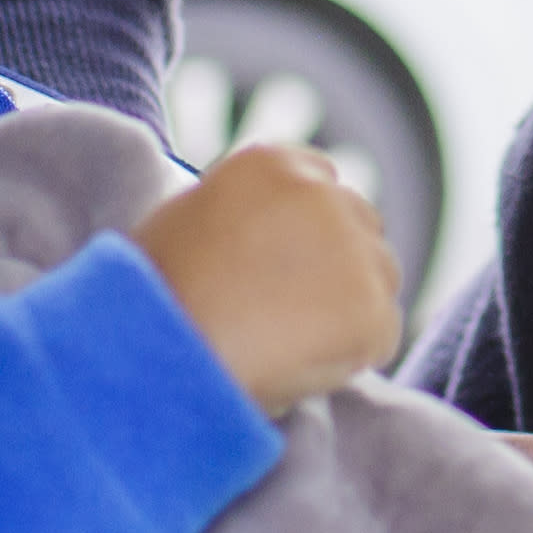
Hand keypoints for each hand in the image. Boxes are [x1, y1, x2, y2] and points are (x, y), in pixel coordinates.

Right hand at [131, 145, 400, 416]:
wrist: (152, 355)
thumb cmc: (151, 300)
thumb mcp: (187, 221)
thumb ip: (245, 211)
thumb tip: (274, 235)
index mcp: (271, 164)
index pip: (323, 184)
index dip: (307, 233)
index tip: (283, 267)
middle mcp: (320, 193)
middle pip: (361, 227)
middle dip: (336, 267)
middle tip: (287, 316)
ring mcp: (351, 249)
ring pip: (379, 279)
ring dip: (348, 309)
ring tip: (285, 344)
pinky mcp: (370, 309)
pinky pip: (381, 335)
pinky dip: (351, 357)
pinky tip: (299, 368)